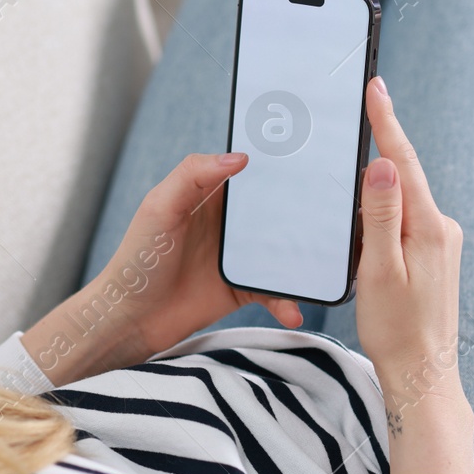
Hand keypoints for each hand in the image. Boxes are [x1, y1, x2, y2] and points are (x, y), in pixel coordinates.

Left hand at [21, 152, 301, 385]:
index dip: (282, 164)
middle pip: (279, 212)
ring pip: (285, 252)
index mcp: (212, 195)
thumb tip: (240, 157)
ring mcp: (239, 257)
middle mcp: (231, 224)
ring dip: (305, 261)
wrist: (129, 318)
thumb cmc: (138, 258)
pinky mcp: (242, 290)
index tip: (315, 155)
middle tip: (343, 214)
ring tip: (329, 267)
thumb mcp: (159, 207)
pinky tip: (294, 313)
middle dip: (309, 214)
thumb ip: (193, 176)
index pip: (254, 172)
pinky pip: (275, 293)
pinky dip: (287, 302)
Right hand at [355, 77, 473, 473]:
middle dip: (379, 147)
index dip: (385, 122)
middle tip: (358, 107)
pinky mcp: (434, 257)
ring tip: (352, 165)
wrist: (423, 375)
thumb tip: (382, 164)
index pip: (402, 163)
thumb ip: (380, 216)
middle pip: (402, 176)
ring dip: (376, 187)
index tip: (375, 86)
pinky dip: (381, 215)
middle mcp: (441, 228)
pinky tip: (362, 222)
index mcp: (427, 227)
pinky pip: (402, 222)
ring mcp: (440, 243)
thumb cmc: (397, 330)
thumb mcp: (380, 272)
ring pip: (401, 201)